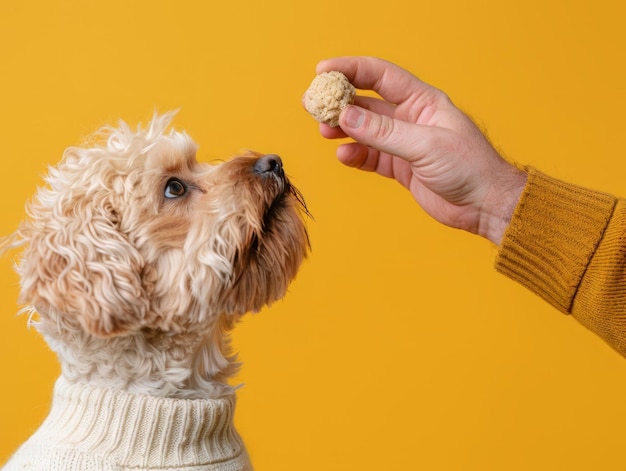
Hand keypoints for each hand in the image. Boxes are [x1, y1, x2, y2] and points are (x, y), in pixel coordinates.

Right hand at [315, 56, 526, 244]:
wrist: (484, 205)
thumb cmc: (469, 167)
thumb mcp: (425, 145)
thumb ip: (384, 133)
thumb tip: (347, 117)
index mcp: (422, 101)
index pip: (381, 76)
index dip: (352, 69)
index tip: (323, 70)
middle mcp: (410, 118)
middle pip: (366, 103)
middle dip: (339, 102)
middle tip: (313, 104)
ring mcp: (403, 143)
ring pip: (364, 131)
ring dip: (342, 129)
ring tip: (324, 131)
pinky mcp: (399, 167)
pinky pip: (369, 157)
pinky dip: (355, 155)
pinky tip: (344, 156)